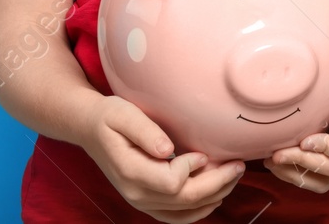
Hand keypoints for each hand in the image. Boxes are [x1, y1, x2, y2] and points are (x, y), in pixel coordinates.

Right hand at [77, 95, 243, 222]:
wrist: (90, 129)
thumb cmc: (109, 117)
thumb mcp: (123, 114)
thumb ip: (145, 132)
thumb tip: (167, 149)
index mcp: (132, 172)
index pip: (172, 183)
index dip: (193, 169)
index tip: (204, 152)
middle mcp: (136, 193)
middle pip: (185, 200)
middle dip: (217, 184)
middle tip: (239, 165)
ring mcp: (141, 201)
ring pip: (185, 211)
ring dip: (214, 196)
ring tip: (233, 175)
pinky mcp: (147, 202)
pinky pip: (177, 216)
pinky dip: (199, 209)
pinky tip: (216, 194)